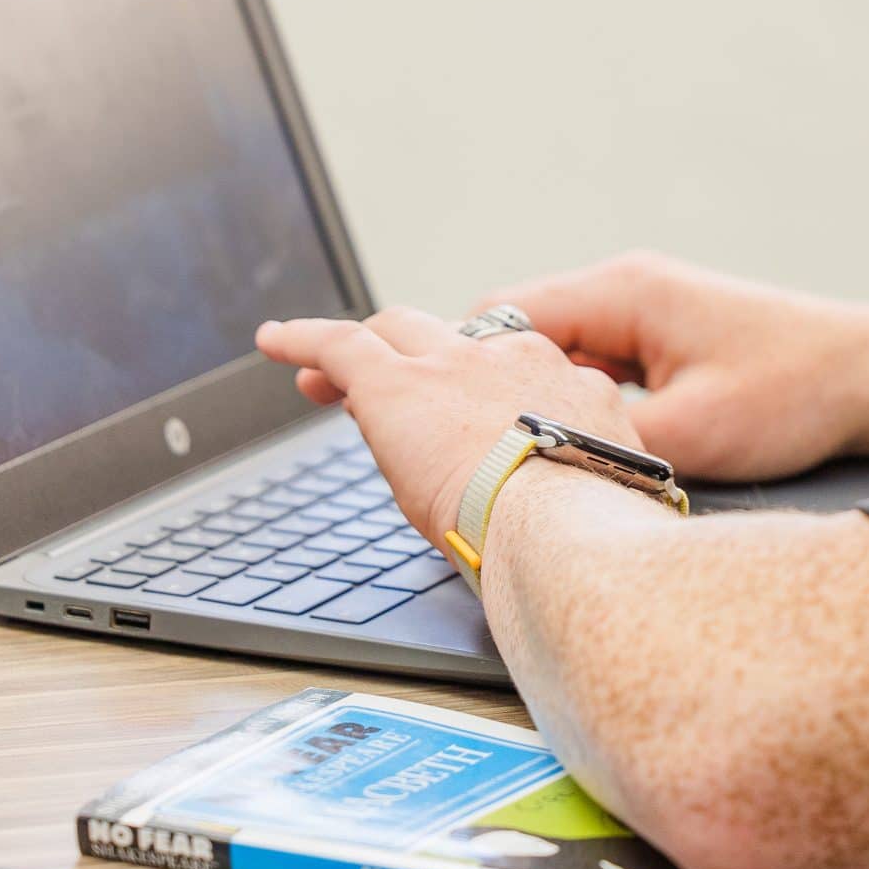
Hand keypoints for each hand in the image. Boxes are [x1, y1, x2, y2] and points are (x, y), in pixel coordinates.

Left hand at [255, 309, 641, 543]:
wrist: (569, 526)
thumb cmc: (593, 536)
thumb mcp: (596, 490)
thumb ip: (572, 476)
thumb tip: (545, 496)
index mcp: (571, 389)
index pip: (512, 373)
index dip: (477, 390)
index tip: (460, 418)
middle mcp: (516, 359)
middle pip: (455, 340)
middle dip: (421, 357)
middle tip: (390, 392)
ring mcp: (456, 364)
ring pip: (399, 332)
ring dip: (366, 350)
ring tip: (322, 373)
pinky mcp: (397, 383)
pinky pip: (339, 345)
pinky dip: (302, 339)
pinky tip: (272, 342)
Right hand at [472, 253, 868, 481]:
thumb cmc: (797, 391)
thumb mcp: (691, 436)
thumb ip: (603, 444)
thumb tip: (533, 468)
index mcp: (623, 293)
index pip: (500, 317)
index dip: (451, 366)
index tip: (414, 409)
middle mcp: (627, 291)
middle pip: (517, 334)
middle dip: (479, 384)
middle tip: (444, 440)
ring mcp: (646, 314)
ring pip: (552, 354)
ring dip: (527, 397)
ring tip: (498, 453)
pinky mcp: (664, 342)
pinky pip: (590, 368)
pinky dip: (568, 402)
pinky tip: (564, 448)